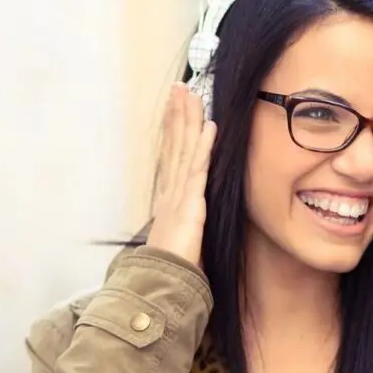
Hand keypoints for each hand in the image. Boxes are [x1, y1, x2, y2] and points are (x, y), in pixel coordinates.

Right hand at [144, 83, 215, 265]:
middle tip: (179, 87)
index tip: (175, 108)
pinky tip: (210, 125)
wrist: (161, 285)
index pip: (172, 157)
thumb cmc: (172, 271)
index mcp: (169, 201)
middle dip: (177, 115)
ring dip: (187, 120)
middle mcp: (171, 193)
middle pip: (175, 145)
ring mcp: (179, 196)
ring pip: (184, 149)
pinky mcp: (189, 204)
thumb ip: (184, 230)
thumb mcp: (181, 244)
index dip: (173, 131)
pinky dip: (204, 145)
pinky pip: (198, 169)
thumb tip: (188, 227)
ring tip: (190, 93)